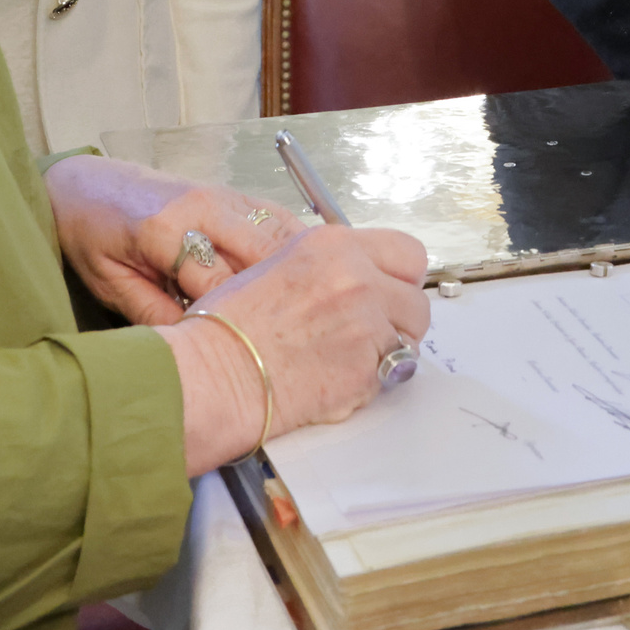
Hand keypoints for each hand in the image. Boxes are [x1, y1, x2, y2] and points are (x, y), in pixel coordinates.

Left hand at [43, 157, 308, 324]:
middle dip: (278, 296)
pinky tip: (304, 275)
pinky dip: (295, 247)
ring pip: (280, 234)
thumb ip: (153, 314)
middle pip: (262, 255)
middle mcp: (203, 206)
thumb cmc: (94, 236)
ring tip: (308, 308)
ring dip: (297, 270)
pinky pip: (278, 219)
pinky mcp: (234, 194)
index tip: (242, 347)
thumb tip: (199, 345)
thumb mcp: (110, 284)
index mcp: (165, 230)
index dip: (232, 320)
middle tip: (289, 334)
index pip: (219, 284)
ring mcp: (223, 195)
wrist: (88, 186)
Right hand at [159, 223, 431, 470]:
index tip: (390, 292)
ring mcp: (366, 325)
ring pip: (409, 342)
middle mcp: (357, 279)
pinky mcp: (366, 371)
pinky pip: (389, 376)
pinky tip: (335, 381)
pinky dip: (370, 383)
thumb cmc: (227, 328)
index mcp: (334, 246)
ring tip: (349, 360)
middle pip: (417, 300)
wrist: (211, 375)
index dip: (401, 277)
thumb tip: (359, 279)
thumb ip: (330, 267)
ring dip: (388, 353)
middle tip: (375, 332)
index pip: (407, 252)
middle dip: (401, 319)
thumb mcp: (280, 266)